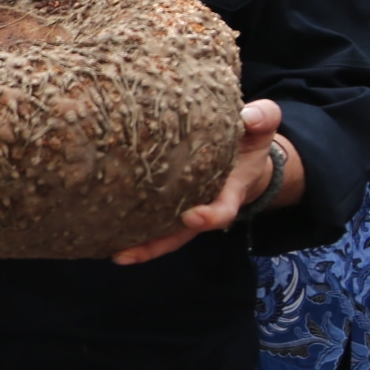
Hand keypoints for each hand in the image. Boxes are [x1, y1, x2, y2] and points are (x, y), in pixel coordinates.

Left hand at [114, 101, 290, 265]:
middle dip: (159, 243)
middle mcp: (204, 206)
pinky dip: (133, 230)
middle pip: (183, 233)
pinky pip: (151, 220)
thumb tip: (249, 116)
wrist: (244, 155)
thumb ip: (263, 119)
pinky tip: (106, 235)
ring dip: (141, 246)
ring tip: (114, 254)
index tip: (192, 216)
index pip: (222, 210)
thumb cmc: (249, 140)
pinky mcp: (167, 203)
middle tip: (130, 251)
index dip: (210, 216)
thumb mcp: (261, 127)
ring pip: (164, 234)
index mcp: (229, 190)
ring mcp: (184, 208)